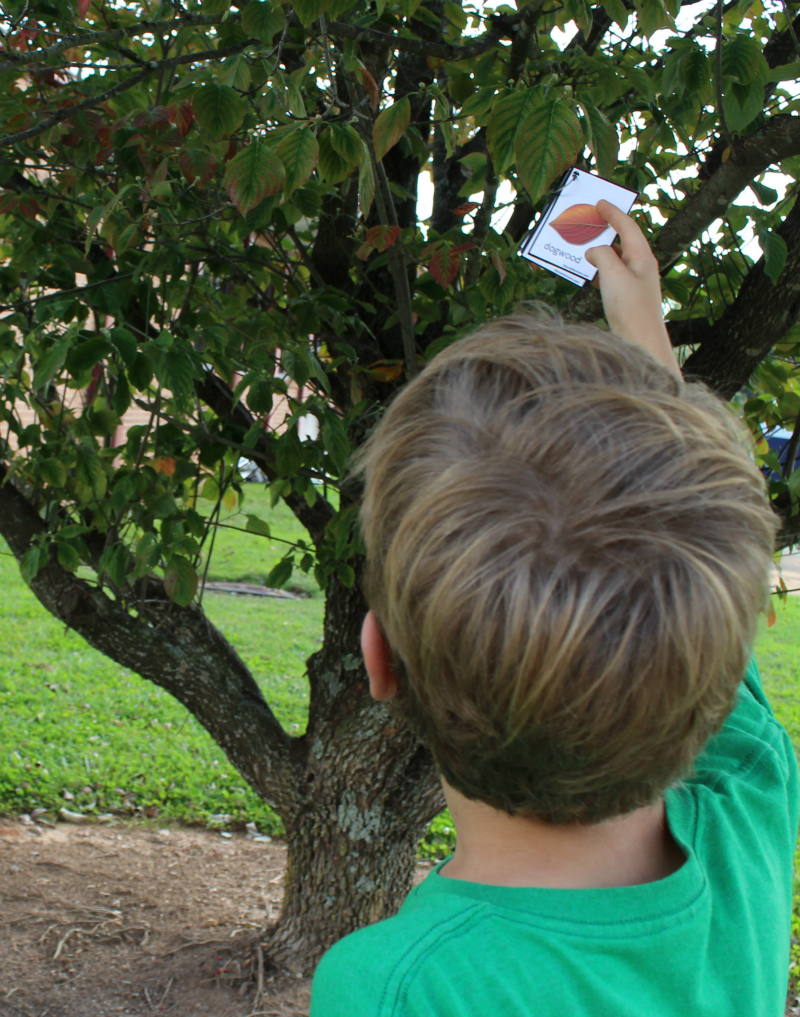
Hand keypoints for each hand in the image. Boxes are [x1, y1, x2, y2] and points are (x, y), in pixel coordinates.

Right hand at [585, 200, 679, 377]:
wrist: (641, 344)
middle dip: (607, 230)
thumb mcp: (613, 275)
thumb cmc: (631, 309)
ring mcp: (636, 283)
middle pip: (623, 241)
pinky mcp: (628, 298)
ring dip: (601, 252)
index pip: (627, 226)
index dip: (613, 213)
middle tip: (591, 221)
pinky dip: (600, 269)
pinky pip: (613, 276)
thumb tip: (594, 251)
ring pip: (617, 259)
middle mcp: (641, 267)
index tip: (600, 202)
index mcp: (642, 257)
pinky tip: (591, 275)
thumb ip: (602, 256)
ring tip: (584, 248)